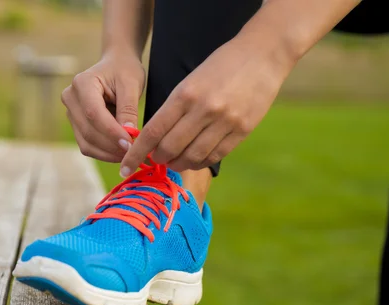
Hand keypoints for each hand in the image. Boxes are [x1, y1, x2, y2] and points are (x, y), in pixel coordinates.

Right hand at [62, 51, 145, 162]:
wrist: (115, 65)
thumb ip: (128, 109)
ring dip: (108, 153)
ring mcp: (71, 113)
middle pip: (88, 131)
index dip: (111, 132)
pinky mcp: (77, 125)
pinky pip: (87, 145)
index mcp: (82, 83)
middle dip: (111, 145)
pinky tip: (120, 153)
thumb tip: (129, 134)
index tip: (131, 144)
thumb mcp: (131, 84)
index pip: (93, 113)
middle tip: (133, 153)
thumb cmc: (124, 70)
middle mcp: (70, 98)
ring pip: (86, 142)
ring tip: (129, 154)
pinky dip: (104, 153)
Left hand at [119, 36, 294, 176]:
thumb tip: (155, 140)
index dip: (137, 153)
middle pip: (170, 149)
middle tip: (155, 159)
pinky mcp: (242, 131)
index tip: (126, 165)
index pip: (153, 132)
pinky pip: (214, 156)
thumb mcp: (190, 81)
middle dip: (157, 159)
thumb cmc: (221, 66)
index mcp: (185, 94)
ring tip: (174, 162)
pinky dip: (200, 162)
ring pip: (192, 157)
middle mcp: (204, 110)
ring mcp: (225, 122)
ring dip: (178, 164)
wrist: (263, 55)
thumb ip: (173, 110)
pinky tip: (194, 159)